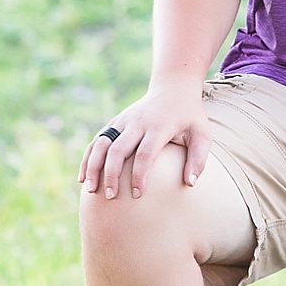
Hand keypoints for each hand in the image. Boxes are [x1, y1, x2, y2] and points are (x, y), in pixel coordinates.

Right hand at [78, 76, 211, 199]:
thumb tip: (190, 184)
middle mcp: (137, 123)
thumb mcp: (201, 134)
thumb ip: (198, 159)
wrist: (173, 89)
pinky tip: (84, 177)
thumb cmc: (190, 117)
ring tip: (91, 189)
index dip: (139, 175)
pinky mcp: (115, 122)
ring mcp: (123, 121)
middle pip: (118, 150)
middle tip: (111, 197)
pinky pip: (98, 141)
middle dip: (112, 174)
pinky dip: (88, 158)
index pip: (145, 154)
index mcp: (158, 127)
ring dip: (93, 166)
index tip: (137, 194)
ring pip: (102, 144)